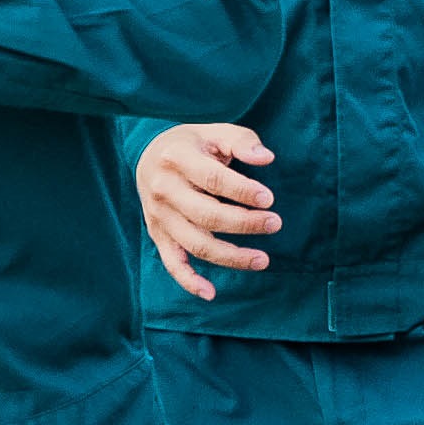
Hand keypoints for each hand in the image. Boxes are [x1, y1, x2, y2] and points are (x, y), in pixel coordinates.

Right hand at [138, 123, 279, 299]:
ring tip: (262, 260)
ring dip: (229, 256)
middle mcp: (163, 189)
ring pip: (195, 244)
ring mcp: (158, 216)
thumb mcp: (215, 131)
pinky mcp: (158, 235)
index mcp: (177, 158)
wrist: (148, 154)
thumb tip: (266, 158)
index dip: (242, 191)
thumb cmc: (193, 143)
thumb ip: (242, 142)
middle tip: (275, 224)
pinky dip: (188, 281)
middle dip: (243, 223)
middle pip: (205, 215)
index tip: (269, 199)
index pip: (212, 180)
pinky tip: (211, 293)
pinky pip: (172, 263)